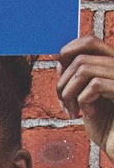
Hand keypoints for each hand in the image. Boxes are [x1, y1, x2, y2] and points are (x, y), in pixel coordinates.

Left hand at [59, 35, 113, 161]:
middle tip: (64, 104)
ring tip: (73, 111)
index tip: (61, 79)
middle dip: (62, 82)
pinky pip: (94, 84)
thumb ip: (80, 78)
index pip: (89, 41)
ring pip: (83, 69)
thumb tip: (60, 60)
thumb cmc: (107, 127)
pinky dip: (83, 100)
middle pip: (80, 56)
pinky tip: (87, 115)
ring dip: (68, 93)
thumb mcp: (89, 99)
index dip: (66, 54)